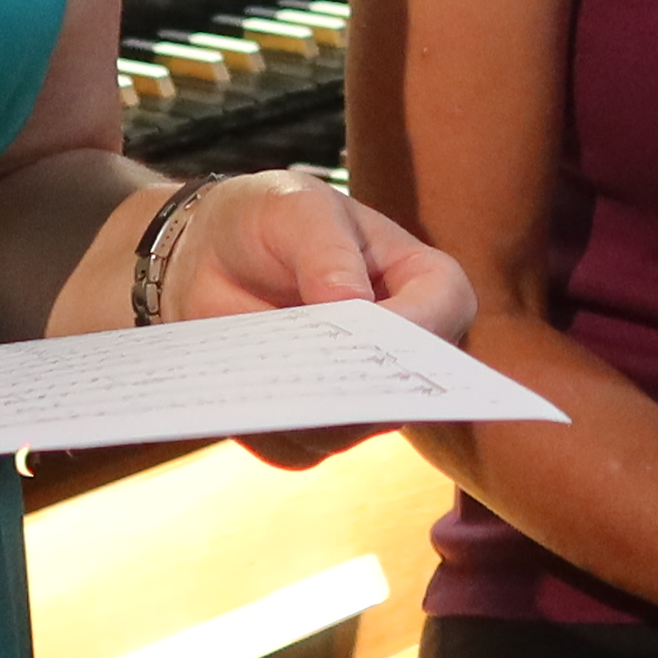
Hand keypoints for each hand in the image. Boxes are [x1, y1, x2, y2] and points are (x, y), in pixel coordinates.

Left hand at [149, 166, 483, 466]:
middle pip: (403, 390)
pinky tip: (242, 394)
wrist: (213, 257)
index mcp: (426, 286)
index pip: (443, 312)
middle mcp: (403, 355)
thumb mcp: (299, 209)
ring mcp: (359, 402)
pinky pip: (295, 448)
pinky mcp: (309, 434)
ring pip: (347, 431)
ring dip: (304, 410)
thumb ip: (326, 249)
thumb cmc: (275, 220)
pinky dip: (267, 427)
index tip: (368, 328)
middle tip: (313, 370)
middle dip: (356, 386)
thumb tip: (349, 300)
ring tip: (265, 378)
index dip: (414, 328)